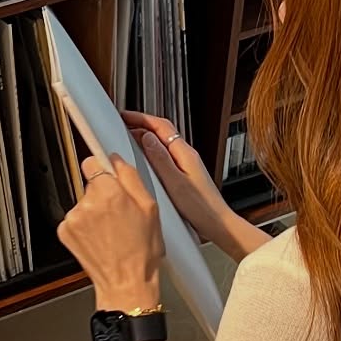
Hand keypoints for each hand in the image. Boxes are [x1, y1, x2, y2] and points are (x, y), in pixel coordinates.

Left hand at [58, 154, 163, 311]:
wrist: (126, 283)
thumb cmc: (141, 251)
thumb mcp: (150, 208)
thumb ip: (131, 177)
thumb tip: (116, 160)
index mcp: (109, 193)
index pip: (92, 162)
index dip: (102, 169)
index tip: (107, 176)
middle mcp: (87, 203)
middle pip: (89, 184)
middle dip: (103, 194)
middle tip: (120, 213)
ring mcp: (73, 218)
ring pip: (83, 203)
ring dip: (94, 211)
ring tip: (111, 231)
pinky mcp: (65, 232)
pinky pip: (75, 219)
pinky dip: (85, 226)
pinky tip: (100, 238)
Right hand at [122, 113, 266, 264]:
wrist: (218, 225)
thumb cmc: (200, 208)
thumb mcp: (175, 183)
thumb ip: (160, 159)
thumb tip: (146, 137)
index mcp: (185, 153)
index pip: (161, 126)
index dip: (141, 118)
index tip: (125, 115)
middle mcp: (186, 155)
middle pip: (162, 131)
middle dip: (141, 124)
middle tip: (122, 124)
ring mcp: (186, 164)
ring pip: (163, 143)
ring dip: (145, 137)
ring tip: (128, 138)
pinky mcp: (184, 174)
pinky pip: (165, 156)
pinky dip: (151, 152)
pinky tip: (143, 160)